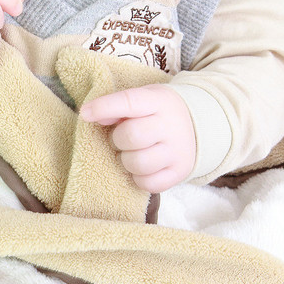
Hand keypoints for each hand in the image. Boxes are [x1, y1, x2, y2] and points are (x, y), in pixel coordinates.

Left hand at [79, 85, 195, 191]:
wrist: (198, 124)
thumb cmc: (158, 111)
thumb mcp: (142, 99)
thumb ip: (118, 106)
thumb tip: (90, 116)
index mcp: (159, 101)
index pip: (129, 101)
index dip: (104, 107)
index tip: (85, 114)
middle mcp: (171, 126)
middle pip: (131, 136)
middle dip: (118, 139)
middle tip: (122, 138)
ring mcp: (178, 151)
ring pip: (138, 163)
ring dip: (126, 160)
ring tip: (132, 152)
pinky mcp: (180, 173)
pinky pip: (148, 184)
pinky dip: (138, 178)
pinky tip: (142, 167)